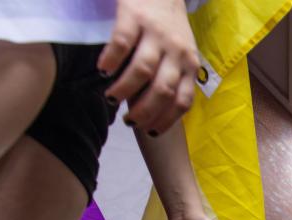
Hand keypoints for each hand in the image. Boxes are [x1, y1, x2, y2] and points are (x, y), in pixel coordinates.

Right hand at [100, 0, 200, 135]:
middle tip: (128, 121)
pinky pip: (122, 43)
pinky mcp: (134, 16)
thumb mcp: (180, 54)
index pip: (183, 101)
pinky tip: (102, 70)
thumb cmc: (167, 28)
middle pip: (163, 90)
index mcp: (190, 65)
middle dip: (145, 111)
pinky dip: (111, 60)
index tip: (149, 131)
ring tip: (110, 98)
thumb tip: (150, 111)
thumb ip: (171, 77)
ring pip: (143, 70)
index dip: (166, 120)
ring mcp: (157, 33)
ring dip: (125, 90)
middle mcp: (177, 51)